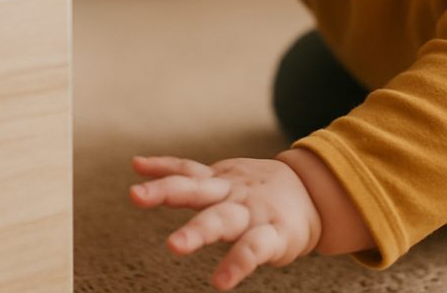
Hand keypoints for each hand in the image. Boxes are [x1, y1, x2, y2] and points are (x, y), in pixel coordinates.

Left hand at [130, 155, 320, 289]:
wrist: (310, 193)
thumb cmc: (255, 189)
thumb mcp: (222, 179)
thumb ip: (185, 177)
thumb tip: (139, 165)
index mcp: (218, 180)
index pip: (186, 170)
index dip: (161, 167)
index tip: (136, 165)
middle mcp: (231, 193)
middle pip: (195, 189)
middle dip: (166, 191)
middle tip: (136, 196)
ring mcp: (252, 212)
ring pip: (222, 218)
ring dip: (198, 230)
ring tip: (174, 246)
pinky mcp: (275, 235)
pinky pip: (254, 249)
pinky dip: (237, 263)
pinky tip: (221, 281)